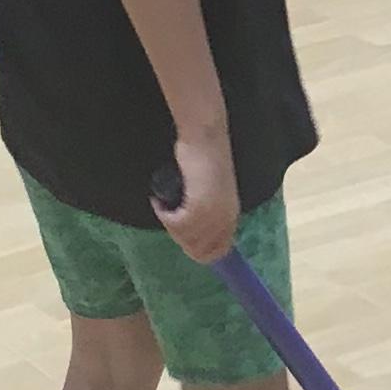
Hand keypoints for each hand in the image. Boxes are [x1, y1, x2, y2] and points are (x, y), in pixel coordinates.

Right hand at [154, 131, 238, 262]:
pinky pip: (174, 224)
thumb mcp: (212, 192)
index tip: (180, 237)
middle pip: (198, 250)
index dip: (196, 250)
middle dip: (179, 237)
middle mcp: (226, 219)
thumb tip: (192, 233)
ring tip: (163, 206)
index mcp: (232, 217)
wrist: (205, 138)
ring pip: (184, 238)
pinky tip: (158, 201)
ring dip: (169, 224)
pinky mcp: (199, 207)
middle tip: (168, 217)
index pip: (218, 251)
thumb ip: (208, 212)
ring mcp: (213, 215)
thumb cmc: (205, 159)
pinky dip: (162, 214)